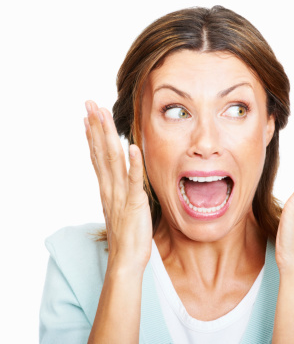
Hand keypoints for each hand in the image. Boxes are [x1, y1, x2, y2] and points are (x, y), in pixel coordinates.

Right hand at [84, 100, 151, 272]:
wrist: (126, 260)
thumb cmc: (127, 236)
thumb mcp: (120, 208)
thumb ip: (118, 191)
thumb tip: (118, 178)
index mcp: (107, 189)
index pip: (97, 157)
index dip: (92, 136)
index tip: (88, 117)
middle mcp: (110, 188)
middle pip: (100, 152)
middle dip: (96, 126)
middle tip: (90, 104)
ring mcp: (120, 195)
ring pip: (112, 160)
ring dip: (107, 136)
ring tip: (103, 115)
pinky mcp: (134, 204)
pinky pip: (133, 181)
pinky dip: (133, 164)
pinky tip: (132, 147)